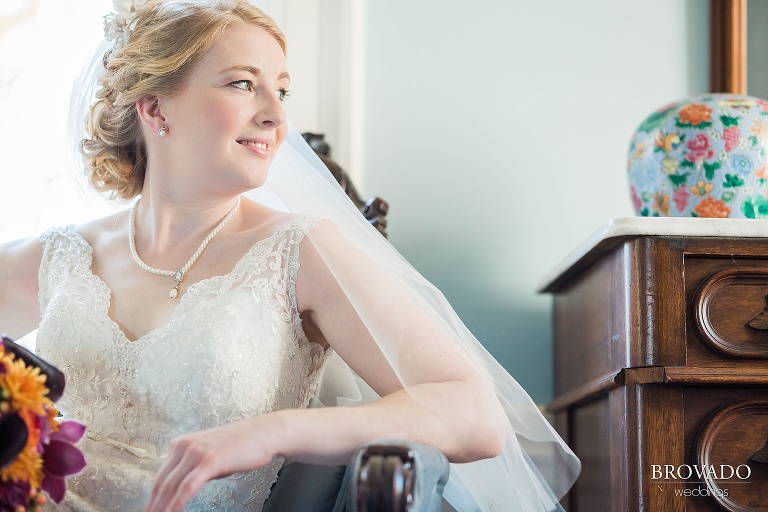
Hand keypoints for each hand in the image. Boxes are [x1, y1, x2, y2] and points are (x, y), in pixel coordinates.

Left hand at [144, 417, 278, 511]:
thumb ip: (193, 468)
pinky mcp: (208, 460)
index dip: (152, 499)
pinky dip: (176, 503)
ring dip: (162, 507)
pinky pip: (187, 487)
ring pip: (170, 486)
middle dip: (153, 506)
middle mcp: (184, 446)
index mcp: (180, 444)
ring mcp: (195, 452)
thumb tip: (182, 489)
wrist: (263, 433)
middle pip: (161, 483)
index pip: (160, 477)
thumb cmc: (240, 445)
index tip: (151, 511)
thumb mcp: (209, 454)